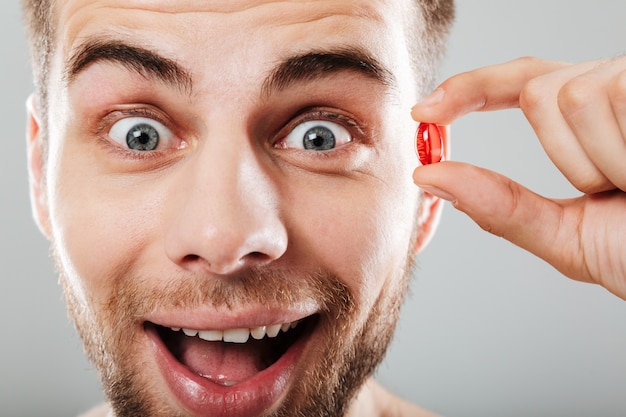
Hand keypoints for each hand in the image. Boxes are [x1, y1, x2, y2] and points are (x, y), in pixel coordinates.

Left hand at [411, 57, 625, 299]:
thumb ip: (499, 205)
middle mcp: (619, 87)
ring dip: (601, 160)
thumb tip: (429, 177)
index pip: (523, 82)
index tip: (425, 111)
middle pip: (538, 90)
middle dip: (565, 154)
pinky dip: (623, 154)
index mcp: (593, 120)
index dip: (471, 89)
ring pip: (571, 94)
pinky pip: (612, 97)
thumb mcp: (567, 236)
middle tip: (618, 189)